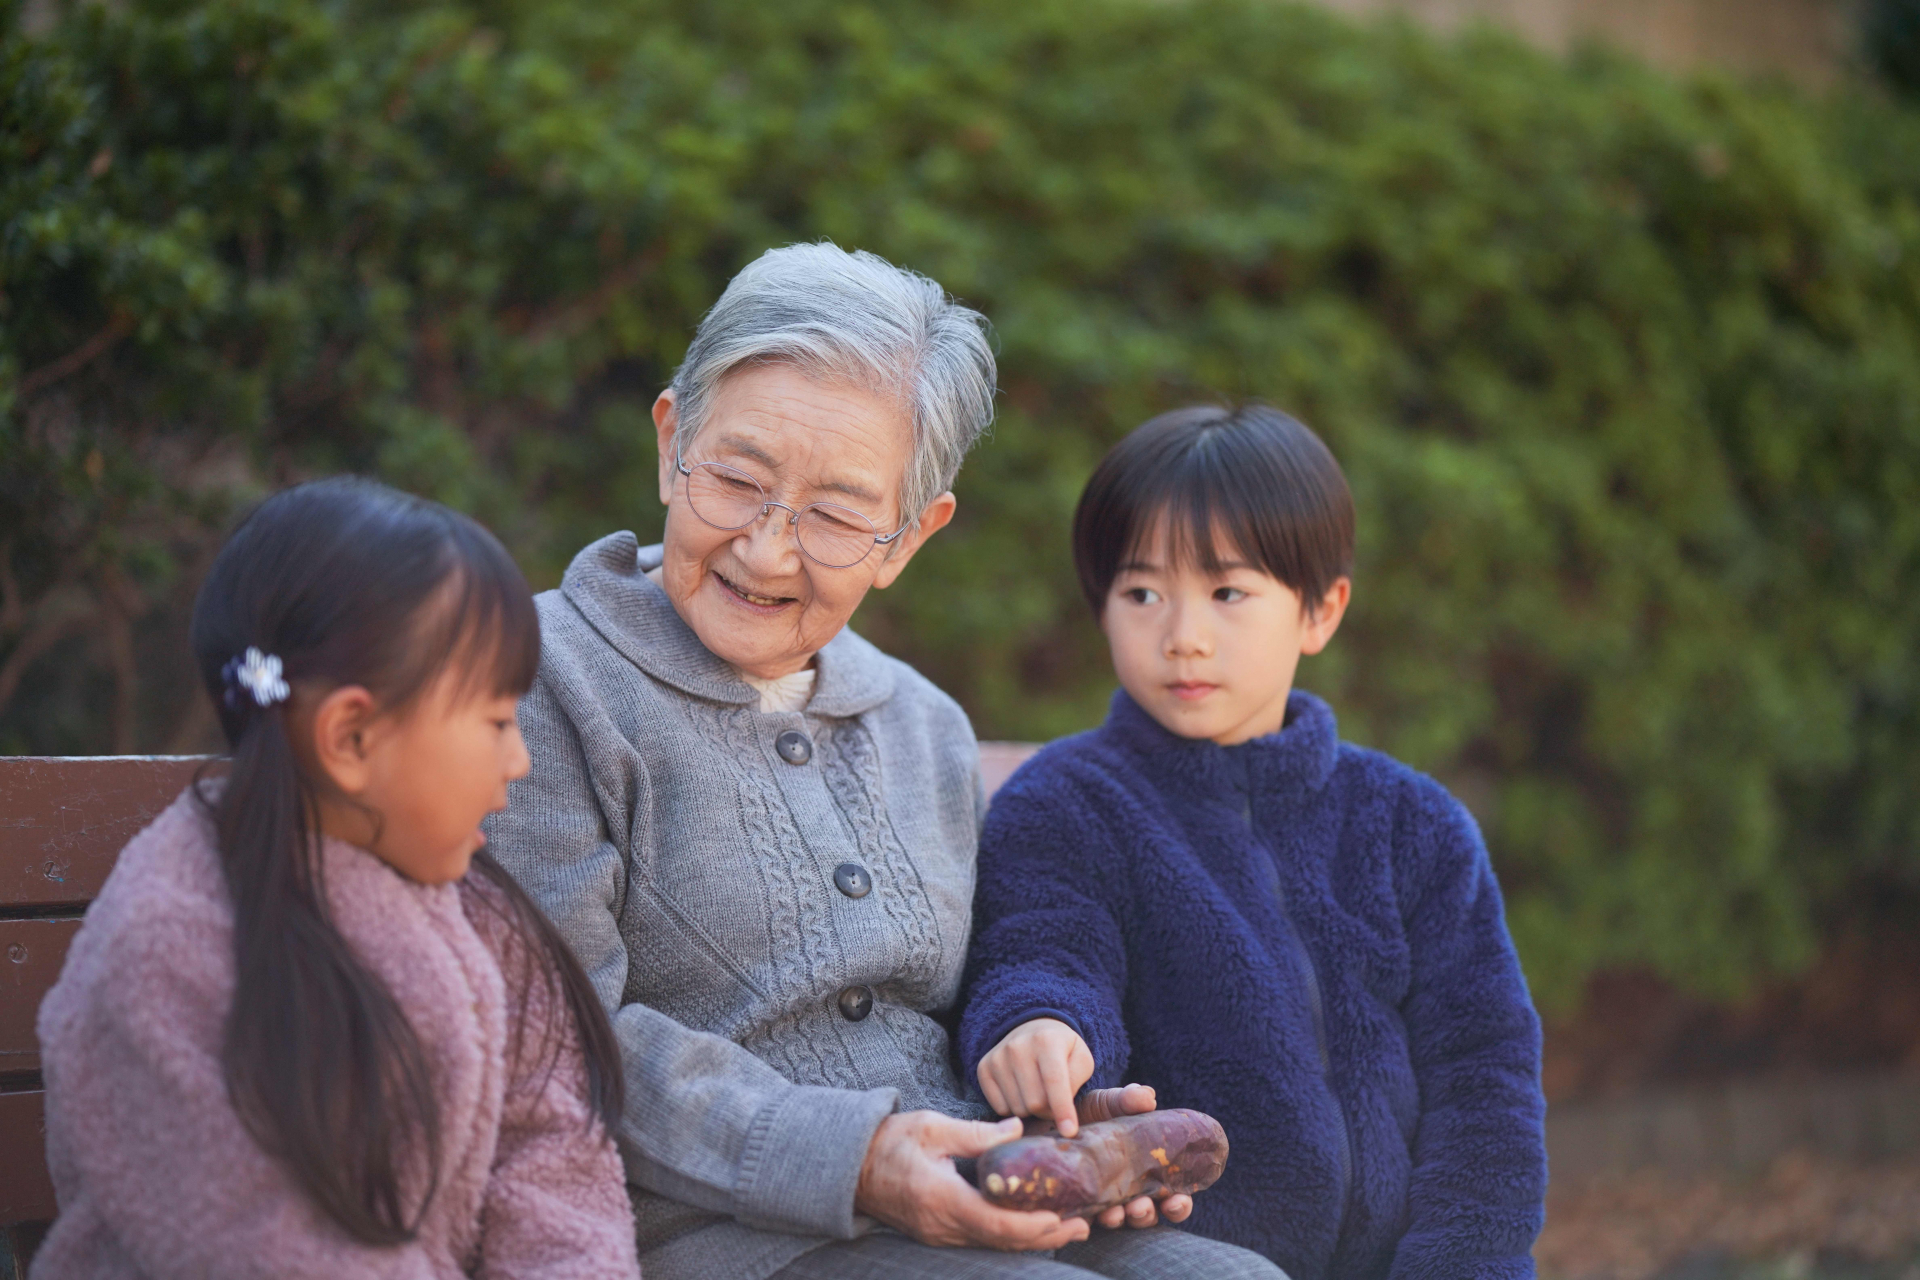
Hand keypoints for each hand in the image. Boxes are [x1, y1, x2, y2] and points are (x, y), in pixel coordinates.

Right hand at [854, 1111, 1090, 1250]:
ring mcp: (939, 1234)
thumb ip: (977, 1133)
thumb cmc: (891, 1141)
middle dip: (1044, 1236)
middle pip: (1001, 1241)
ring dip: (1032, 1238)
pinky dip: (1011, 1235)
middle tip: (1082, 1226)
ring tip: (1069, 1227)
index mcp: (941, 1198)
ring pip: (994, 1244)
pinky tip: (1033, 1225)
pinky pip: (982, 1239)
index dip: (1031, 1225)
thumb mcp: (933, 1127)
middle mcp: (942, 1225)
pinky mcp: (939, 1232)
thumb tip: (1018, 1129)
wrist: (852, 1165)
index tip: (1061, 1218)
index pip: (994, 1222)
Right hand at [977, 1018, 1095, 1135]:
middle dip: (1049, 1110)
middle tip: (1054, 1101)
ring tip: (1037, 1093)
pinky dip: (1014, 1109)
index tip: (1069, 1132)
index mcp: (1046, 1040)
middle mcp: (1017, 1046)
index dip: (1063, 1109)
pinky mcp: (984, 1068)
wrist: (1032, 1031)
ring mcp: (997, 1057)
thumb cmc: (1062, 1051)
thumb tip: (1062, 1111)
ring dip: (1032, 1111)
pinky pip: (1000, 1108)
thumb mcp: (1081, 1060)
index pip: (1054, 1081)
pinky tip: (1020, 1093)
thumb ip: (1076, 1082)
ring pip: (1018, 1109)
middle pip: (1035, 1102)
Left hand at [1072, 1086, 1192, 1230]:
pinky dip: (1094, 1220)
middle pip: (1149, 1215)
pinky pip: (1089, 1222)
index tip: (1177, 1199)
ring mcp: (1104, 1201)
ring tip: (1116, 1213)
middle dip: (1148, 1215)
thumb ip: (1128, 1099)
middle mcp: (1129, 1191)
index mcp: (1146, 1170)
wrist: (1048, 1118)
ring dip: (1121, 1219)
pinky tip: (1093, 1213)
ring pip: (1121, 1221)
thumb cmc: (1089, 1112)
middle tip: (1140, 1207)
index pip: (1172, 1196)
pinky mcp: (1078, 1205)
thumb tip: (1148, 1096)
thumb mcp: (1108, 1103)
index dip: (1179, 1204)